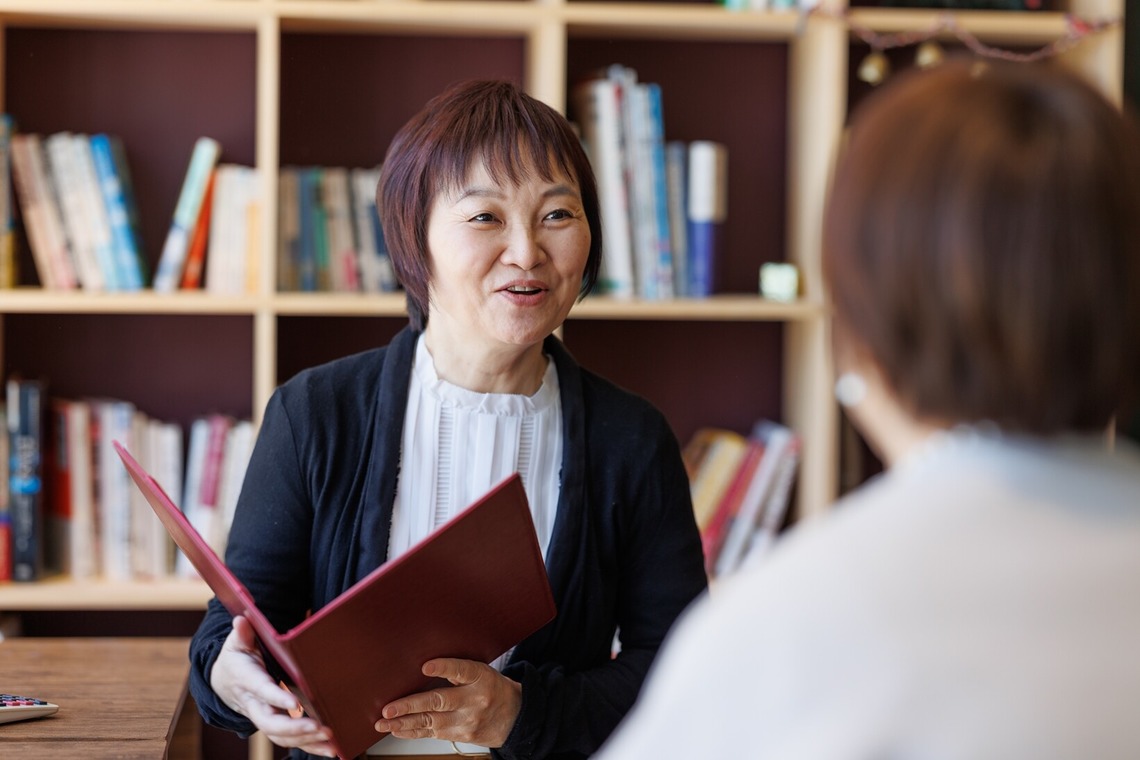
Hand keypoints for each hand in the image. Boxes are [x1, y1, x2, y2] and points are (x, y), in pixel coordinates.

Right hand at [210, 615, 337, 756]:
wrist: (224, 682)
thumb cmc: (236, 659)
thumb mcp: (236, 644)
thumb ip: (242, 634)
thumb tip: (241, 620)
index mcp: (247, 682)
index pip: (262, 691)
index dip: (277, 698)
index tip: (294, 704)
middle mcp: (255, 705)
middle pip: (272, 723)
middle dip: (296, 728)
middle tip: (321, 727)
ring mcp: (265, 717)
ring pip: (282, 737)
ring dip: (307, 742)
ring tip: (331, 741)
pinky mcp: (275, 725)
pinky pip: (291, 740)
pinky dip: (310, 747)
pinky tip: (331, 749)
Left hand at [375, 658, 521, 747]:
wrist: (514, 717)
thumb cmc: (492, 688)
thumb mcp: (482, 672)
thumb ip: (458, 669)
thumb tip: (424, 664)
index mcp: (480, 677)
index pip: (462, 670)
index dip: (444, 667)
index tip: (425, 666)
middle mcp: (474, 700)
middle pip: (440, 702)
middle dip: (411, 706)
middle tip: (389, 709)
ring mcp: (467, 721)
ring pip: (431, 722)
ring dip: (405, 723)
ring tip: (385, 722)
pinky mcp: (461, 735)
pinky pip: (432, 734)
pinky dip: (413, 732)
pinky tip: (397, 730)